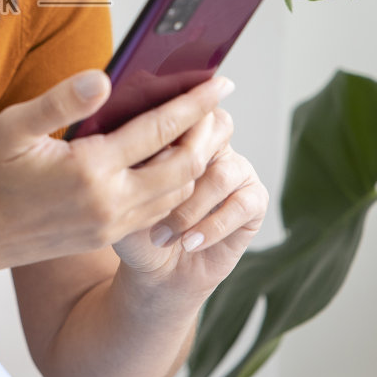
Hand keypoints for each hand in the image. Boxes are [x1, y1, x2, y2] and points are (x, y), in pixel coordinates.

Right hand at [0, 69, 227, 274]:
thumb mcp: (14, 127)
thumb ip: (63, 101)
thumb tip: (106, 78)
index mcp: (89, 170)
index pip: (159, 131)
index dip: (194, 104)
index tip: (220, 83)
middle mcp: (109, 204)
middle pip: (184, 168)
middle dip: (207, 136)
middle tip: (216, 107)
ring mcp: (109, 227)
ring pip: (176, 196)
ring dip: (194, 164)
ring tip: (199, 133)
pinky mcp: (105, 239)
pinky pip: (157, 214)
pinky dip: (174, 188)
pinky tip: (169, 165)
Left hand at [111, 82, 267, 300]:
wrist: (156, 270)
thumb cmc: (134, 226)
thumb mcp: (122, 194)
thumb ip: (130, 164)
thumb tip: (125, 141)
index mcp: (182, 130)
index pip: (187, 106)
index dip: (173, 121)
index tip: (146, 149)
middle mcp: (214, 144)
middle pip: (217, 127)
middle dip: (185, 161)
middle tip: (156, 192)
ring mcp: (237, 169)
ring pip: (222, 172)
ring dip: (190, 207)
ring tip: (163, 235)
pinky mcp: (253, 200)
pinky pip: (243, 204)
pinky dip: (213, 226)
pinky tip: (189, 242)